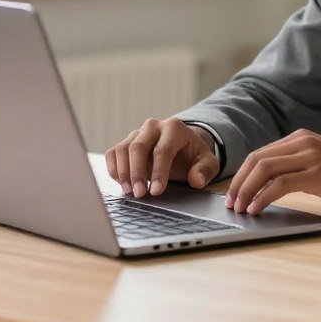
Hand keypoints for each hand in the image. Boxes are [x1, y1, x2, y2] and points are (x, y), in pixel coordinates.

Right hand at [104, 118, 219, 198]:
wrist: (182, 146)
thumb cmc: (193, 155)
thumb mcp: (208, 162)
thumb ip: (204, 171)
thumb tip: (195, 180)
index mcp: (174, 128)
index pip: (163, 150)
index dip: (158, 172)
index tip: (156, 192)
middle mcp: (153, 127)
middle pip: (138, 147)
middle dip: (137, 172)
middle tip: (139, 194)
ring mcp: (137, 133)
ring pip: (122, 149)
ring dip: (123, 173)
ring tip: (129, 193)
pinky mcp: (126, 142)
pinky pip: (113, 153)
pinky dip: (113, 169)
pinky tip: (122, 184)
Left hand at [224, 129, 320, 214]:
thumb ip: (300, 165)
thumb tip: (272, 184)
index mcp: (302, 138)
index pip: (260, 153)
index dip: (242, 174)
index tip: (234, 192)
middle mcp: (304, 143)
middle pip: (256, 159)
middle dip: (238, 182)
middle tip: (231, 203)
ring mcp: (312, 157)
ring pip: (264, 169)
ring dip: (246, 190)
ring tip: (240, 208)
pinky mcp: (319, 175)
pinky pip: (280, 184)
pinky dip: (263, 197)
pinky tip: (257, 208)